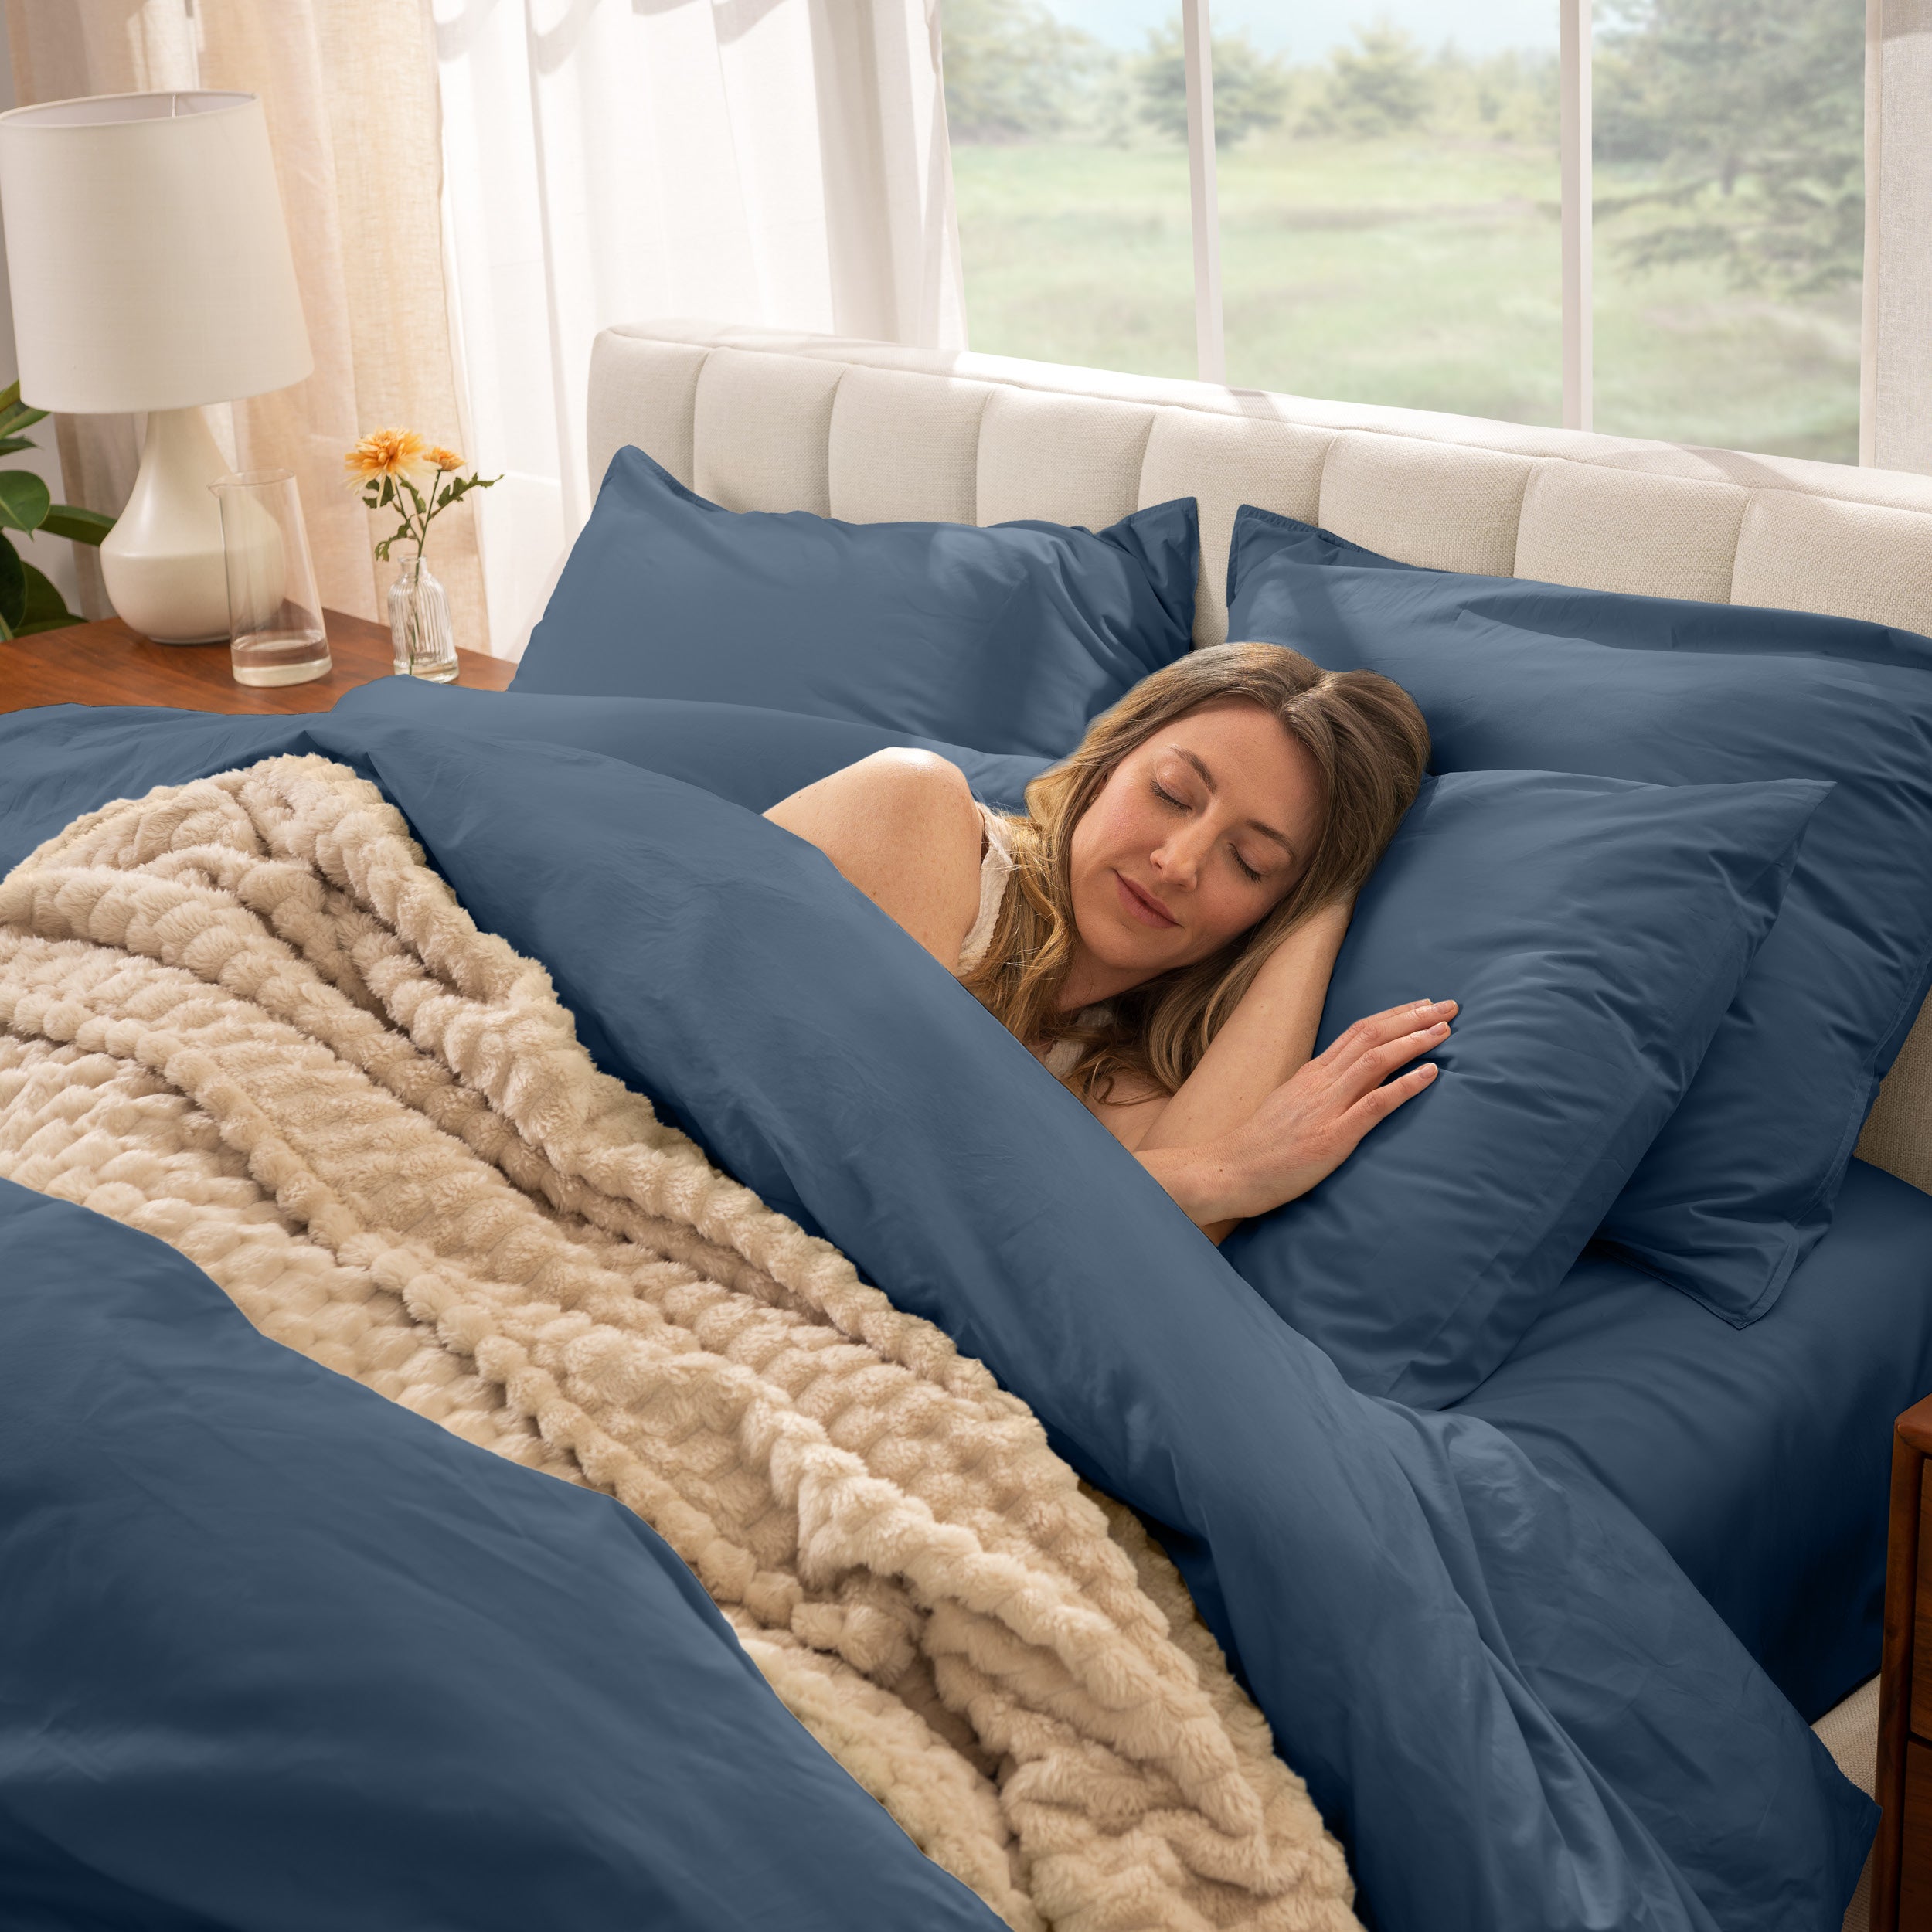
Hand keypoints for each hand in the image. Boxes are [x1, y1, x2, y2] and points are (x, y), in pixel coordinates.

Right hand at [1141, 999, 1454, 1230]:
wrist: (1227, 1171)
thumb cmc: (1258, 1147)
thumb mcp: (1288, 1107)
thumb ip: (1316, 1092)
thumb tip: (1343, 1083)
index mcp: (1311, 1074)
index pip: (1358, 1032)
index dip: (1394, 1016)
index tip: (1422, 1006)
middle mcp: (1320, 1082)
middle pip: (1372, 1036)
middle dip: (1414, 1018)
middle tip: (1449, 1007)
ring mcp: (1326, 1107)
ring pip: (1376, 1060)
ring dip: (1414, 1042)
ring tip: (1445, 1031)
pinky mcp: (1333, 1136)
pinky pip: (1375, 1103)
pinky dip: (1406, 1085)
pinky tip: (1431, 1074)